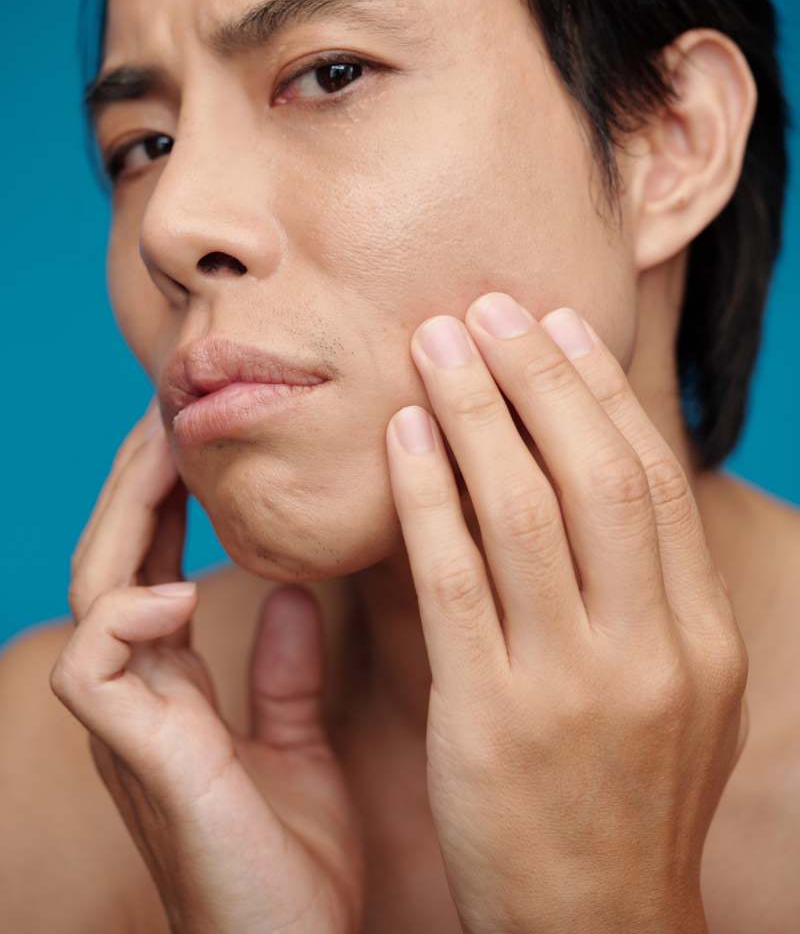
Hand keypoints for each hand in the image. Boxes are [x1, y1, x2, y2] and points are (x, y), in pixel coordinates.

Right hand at [50, 401, 363, 933]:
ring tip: (169, 452)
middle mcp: (142, 693)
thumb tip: (290, 592)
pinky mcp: (140, 759)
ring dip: (129, 513)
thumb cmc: (293, 870)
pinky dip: (127, 615)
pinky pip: (94, 666)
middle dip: (142, 477)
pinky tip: (178, 583)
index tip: (207, 432)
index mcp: (176, 685)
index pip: (155, 561)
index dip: (171, 492)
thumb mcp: (298, 748)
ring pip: (95, 589)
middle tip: (178, 408)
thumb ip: (286, 674)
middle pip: (116, 554)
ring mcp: (131, 724)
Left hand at [385, 294, 748, 933]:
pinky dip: (427, 493)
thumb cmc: (624, 794)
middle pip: (594, 473)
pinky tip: (402, 435)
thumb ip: (649, 589)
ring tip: (435, 341)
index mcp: (701, 636)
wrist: (593, 924)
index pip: (652, 478)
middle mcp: (649, 650)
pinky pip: (453, 578)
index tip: (558, 324)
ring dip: (475, 410)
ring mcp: (571, 685)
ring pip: (522, 508)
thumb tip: (597, 469)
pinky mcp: (490, 717)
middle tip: (487, 306)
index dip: (601, 390)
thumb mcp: (679, 692)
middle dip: (537, 375)